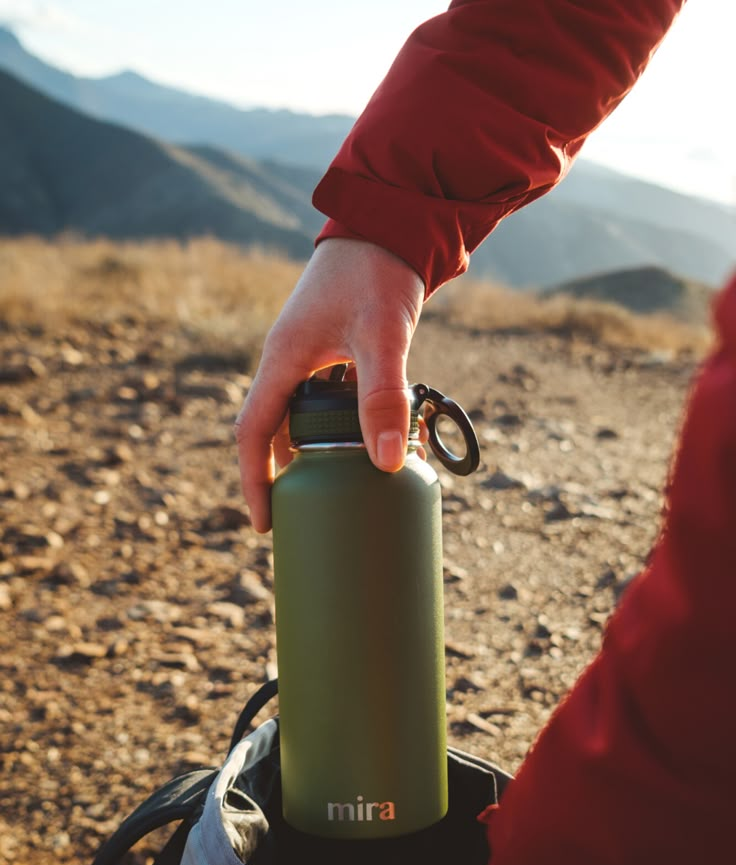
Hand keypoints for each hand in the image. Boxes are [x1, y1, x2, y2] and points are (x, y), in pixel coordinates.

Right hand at [234, 237, 424, 531]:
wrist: (390, 219)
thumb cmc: (380, 271)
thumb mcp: (384, 335)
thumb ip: (384, 395)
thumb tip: (387, 464)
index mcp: (283, 358)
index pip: (253, 432)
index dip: (254, 480)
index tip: (264, 523)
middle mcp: (287, 358)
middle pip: (272, 430)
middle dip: (282, 475)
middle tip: (302, 516)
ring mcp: (308, 353)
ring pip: (298, 416)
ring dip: (311, 452)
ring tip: (334, 488)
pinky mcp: (332, 348)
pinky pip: (323, 399)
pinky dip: (337, 427)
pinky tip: (365, 443)